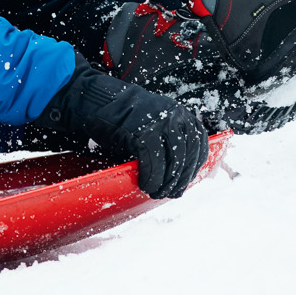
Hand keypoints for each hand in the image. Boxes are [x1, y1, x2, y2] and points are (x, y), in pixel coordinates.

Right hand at [37, 60, 210, 198]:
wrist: (97, 101)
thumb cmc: (122, 115)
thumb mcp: (153, 122)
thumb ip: (167, 139)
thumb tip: (177, 169)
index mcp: (180, 113)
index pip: (199, 144)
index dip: (194, 167)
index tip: (186, 180)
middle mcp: (174, 116)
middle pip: (187, 155)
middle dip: (180, 179)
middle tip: (171, 193)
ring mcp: (160, 124)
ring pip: (173, 162)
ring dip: (166, 183)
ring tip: (157, 192)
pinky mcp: (143, 134)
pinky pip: (153, 164)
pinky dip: (151, 179)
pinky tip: (146, 185)